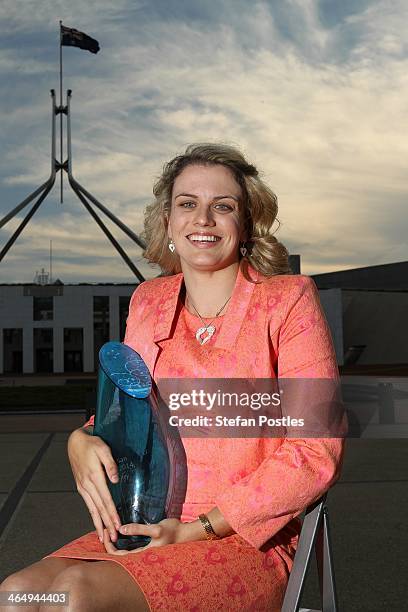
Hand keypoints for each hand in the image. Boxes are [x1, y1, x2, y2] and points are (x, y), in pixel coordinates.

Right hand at [67, 428, 120, 543]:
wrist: (75, 443)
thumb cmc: (92, 444)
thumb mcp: (103, 449)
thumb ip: (110, 464)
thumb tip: (115, 479)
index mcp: (94, 477)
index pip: (106, 499)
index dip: (112, 514)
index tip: (118, 525)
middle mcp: (87, 485)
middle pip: (99, 508)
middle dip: (107, 525)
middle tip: (114, 539)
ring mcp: (82, 487)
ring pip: (92, 510)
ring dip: (99, 524)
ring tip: (105, 538)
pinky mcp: (81, 487)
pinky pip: (88, 505)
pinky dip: (92, 516)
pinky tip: (96, 524)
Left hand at [103, 518, 202, 554]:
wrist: (187, 533)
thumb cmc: (173, 531)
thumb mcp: (156, 529)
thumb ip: (139, 529)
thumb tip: (121, 529)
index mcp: (143, 554)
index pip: (119, 556)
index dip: (109, 547)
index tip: (106, 534)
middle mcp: (142, 554)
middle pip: (120, 555)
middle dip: (110, 544)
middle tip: (105, 531)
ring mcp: (144, 549)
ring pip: (125, 549)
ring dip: (116, 542)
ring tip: (110, 531)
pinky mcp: (147, 544)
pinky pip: (131, 545)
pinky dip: (124, 539)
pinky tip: (122, 531)